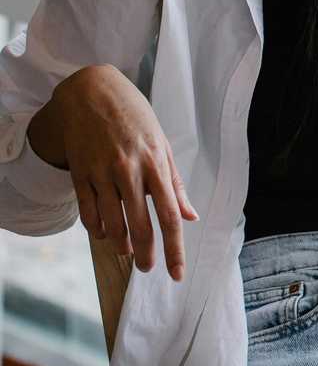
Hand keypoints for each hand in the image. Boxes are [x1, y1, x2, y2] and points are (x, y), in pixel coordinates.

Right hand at [52, 65, 197, 280]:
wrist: (92, 92)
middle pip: (141, 224)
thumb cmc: (135, 118)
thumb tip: (190, 216)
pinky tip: (105, 233)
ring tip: (128, 250)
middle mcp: (130, 170)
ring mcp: (102, 172)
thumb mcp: (162, 144)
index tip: (177, 273)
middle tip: (147, 269)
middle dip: (147, 254)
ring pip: (112, 223)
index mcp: (156, 163)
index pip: (169, 215)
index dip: (174, 248)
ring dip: (121, 243)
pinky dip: (97, 229)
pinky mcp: (80, 172)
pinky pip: (88, 212)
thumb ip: (175, 183)